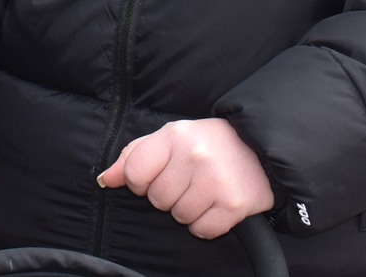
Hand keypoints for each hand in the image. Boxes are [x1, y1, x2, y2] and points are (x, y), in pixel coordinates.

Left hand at [98, 118, 273, 239]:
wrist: (259, 149)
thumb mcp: (169, 139)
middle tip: (189, 180)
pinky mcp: (233, 205)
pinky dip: (206, 223)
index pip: (134, 173)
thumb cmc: (207, 144)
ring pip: (179, 217)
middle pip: (157, 199)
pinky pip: (201, 230)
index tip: (158, 175)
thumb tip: (106, 179)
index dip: (141, 182)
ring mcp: (215, 181)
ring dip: (188, 210)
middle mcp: (195, 155)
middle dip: (169, 195)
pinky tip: (216, 204)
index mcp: (175, 135)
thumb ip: (134, 157)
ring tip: (204, 189)